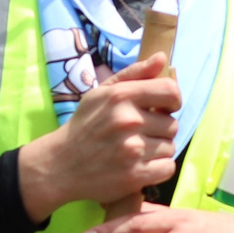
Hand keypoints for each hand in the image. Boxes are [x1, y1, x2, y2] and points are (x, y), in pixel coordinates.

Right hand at [16, 54, 180, 220]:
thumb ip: (134, 73)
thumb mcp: (102, 93)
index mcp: (121, 96)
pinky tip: (141, 166)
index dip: (173, 101)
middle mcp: (128, 121)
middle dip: (160, 130)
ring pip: (170, 147)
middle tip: (140, 134)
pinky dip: (158, 169)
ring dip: (158, 150)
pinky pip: (168, 168)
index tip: (164, 109)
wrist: (60, 165)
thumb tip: (162, 57)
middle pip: (172, 124)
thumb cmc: (84, 126)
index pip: (170, 92)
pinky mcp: (134, 175)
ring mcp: (132, 150)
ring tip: (137, 151)